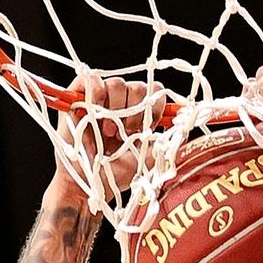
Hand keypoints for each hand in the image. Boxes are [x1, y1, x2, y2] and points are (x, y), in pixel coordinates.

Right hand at [64, 74, 159, 198]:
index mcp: (139, 116)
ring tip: (108, 131)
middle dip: (136, 111)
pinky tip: (95, 112)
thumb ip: (165, 142)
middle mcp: (121, 104)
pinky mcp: (78, 97)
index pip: (155, 93)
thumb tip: (183, 126)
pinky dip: (95, 91)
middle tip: (126, 133)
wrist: (89, 184)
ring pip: (117, 83)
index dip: (155, 107)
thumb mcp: (148, 159)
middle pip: (139, 87)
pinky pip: (90, 79)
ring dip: (115, 108)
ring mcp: (100, 100)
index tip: (149, 128)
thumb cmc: (115, 174)